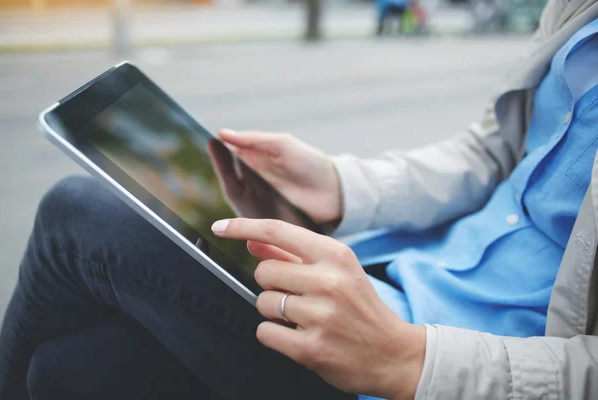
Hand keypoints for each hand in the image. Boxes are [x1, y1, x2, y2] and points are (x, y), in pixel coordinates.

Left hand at [212, 218, 425, 399]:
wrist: (394, 354)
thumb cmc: (361, 308)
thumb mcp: (337, 271)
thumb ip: (293, 254)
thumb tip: (253, 241)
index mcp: (336, 255)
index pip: (277, 230)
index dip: (243, 227)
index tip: (220, 227)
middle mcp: (328, 280)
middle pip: (264, 271)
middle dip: (272, 285)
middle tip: (297, 296)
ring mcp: (320, 315)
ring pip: (262, 302)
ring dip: (274, 311)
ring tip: (303, 317)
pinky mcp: (311, 347)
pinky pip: (264, 332)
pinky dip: (274, 334)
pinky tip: (298, 335)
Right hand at [218, 129, 342, 223]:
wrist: (335, 191)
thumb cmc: (310, 163)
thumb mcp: (282, 145)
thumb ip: (253, 140)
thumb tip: (222, 132)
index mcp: (256, 160)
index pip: (230, 156)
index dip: (219, 151)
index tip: (211, 141)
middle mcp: (254, 180)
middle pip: (228, 176)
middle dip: (221, 166)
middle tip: (214, 154)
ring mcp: (258, 199)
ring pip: (234, 194)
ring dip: (229, 185)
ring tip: (227, 173)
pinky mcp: (264, 217)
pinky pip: (246, 213)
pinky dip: (238, 206)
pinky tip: (238, 195)